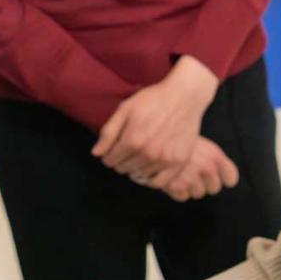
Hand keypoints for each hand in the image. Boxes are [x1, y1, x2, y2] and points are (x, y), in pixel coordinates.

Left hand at [93, 56, 219, 181]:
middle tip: (127, 150)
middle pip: (123, 169)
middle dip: (120, 161)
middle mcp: (148, 153)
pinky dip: (151, 179)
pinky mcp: (179, 162)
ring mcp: (164, 159)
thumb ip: (109, 132)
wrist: (183, 96)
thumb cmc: (153, 100)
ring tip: (138, 155)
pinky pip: (160, 183)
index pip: (110, 160)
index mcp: (132, 140)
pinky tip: (149, 169)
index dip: (108, 155)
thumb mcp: (125, 109)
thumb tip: (96, 153)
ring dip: (135, 168)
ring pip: (139, 175)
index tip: (112, 149)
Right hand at [151, 136, 239, 200]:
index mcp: (214, 155)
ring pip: (198, 193)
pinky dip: (176, 190)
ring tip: (179, 172)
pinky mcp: (176, 186)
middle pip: (214, 188)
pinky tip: (170, 177)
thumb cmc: (173, 132)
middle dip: (204, 182)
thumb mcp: (196, 137)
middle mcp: (206, 167)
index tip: (218, 176)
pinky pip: (182, 196)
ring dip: (190, 186)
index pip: (230, 178)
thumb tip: (224, 178)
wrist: (151, 133)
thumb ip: (209, 155)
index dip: (224, 178)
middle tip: (192, 171)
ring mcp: (192, 178)